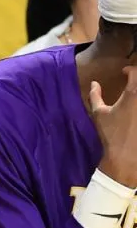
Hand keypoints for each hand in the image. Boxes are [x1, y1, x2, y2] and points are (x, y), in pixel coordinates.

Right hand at [90, 66, 136, 187]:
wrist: (125, 158)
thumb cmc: (110, 134)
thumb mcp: (99, 113)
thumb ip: (95, 95)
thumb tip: (95, 83)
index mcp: (133, 94)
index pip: (136, 72)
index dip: (130, 70)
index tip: (124, 73)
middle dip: (136, 80)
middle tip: (131, 81)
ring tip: (132, 96)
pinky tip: (133, 112)